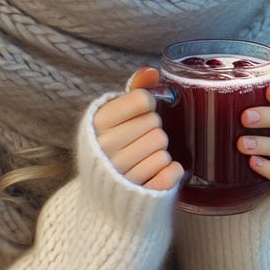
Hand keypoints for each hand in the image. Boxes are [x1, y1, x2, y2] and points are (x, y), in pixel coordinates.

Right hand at [92, 67, 184, 189]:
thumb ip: (133, 91)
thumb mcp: (113, 118)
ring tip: (142, 158)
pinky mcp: (141, 192)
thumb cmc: (111, 148)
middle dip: (152, 130)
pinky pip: (171, 172)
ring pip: (163, 148)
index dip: (147, 105)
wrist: (103, 198)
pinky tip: (156, 173)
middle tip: (138, 140)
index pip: (143, 100)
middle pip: (155, 124)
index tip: (138, 115)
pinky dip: (171, 171)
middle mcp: (105, 148)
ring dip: (159, 151)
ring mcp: (122, 173)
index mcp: (97, 124)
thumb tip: (151, 71)